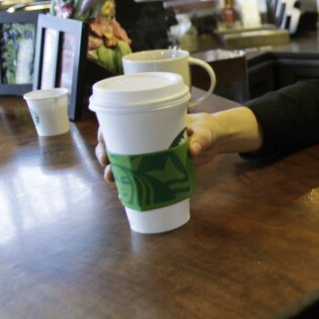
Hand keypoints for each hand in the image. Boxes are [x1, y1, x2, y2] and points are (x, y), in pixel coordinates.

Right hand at [94, 107, 262, 182]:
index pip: (121, 123)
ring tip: (113, 181)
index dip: (107, 131)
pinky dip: (130, 186)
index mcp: (152, 122)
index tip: (104, 139)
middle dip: (106, 154)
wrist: (214, 141)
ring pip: (124, 162)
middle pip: (116, 145)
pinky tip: (125, 195)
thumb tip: (195, 150)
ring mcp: (150, 154)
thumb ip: (201, 139)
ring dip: (114, 172)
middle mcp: (146, 138)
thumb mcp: (205, 131)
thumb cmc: (207, 129)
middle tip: (108, 164)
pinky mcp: (157, 168)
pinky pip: (139, 177)